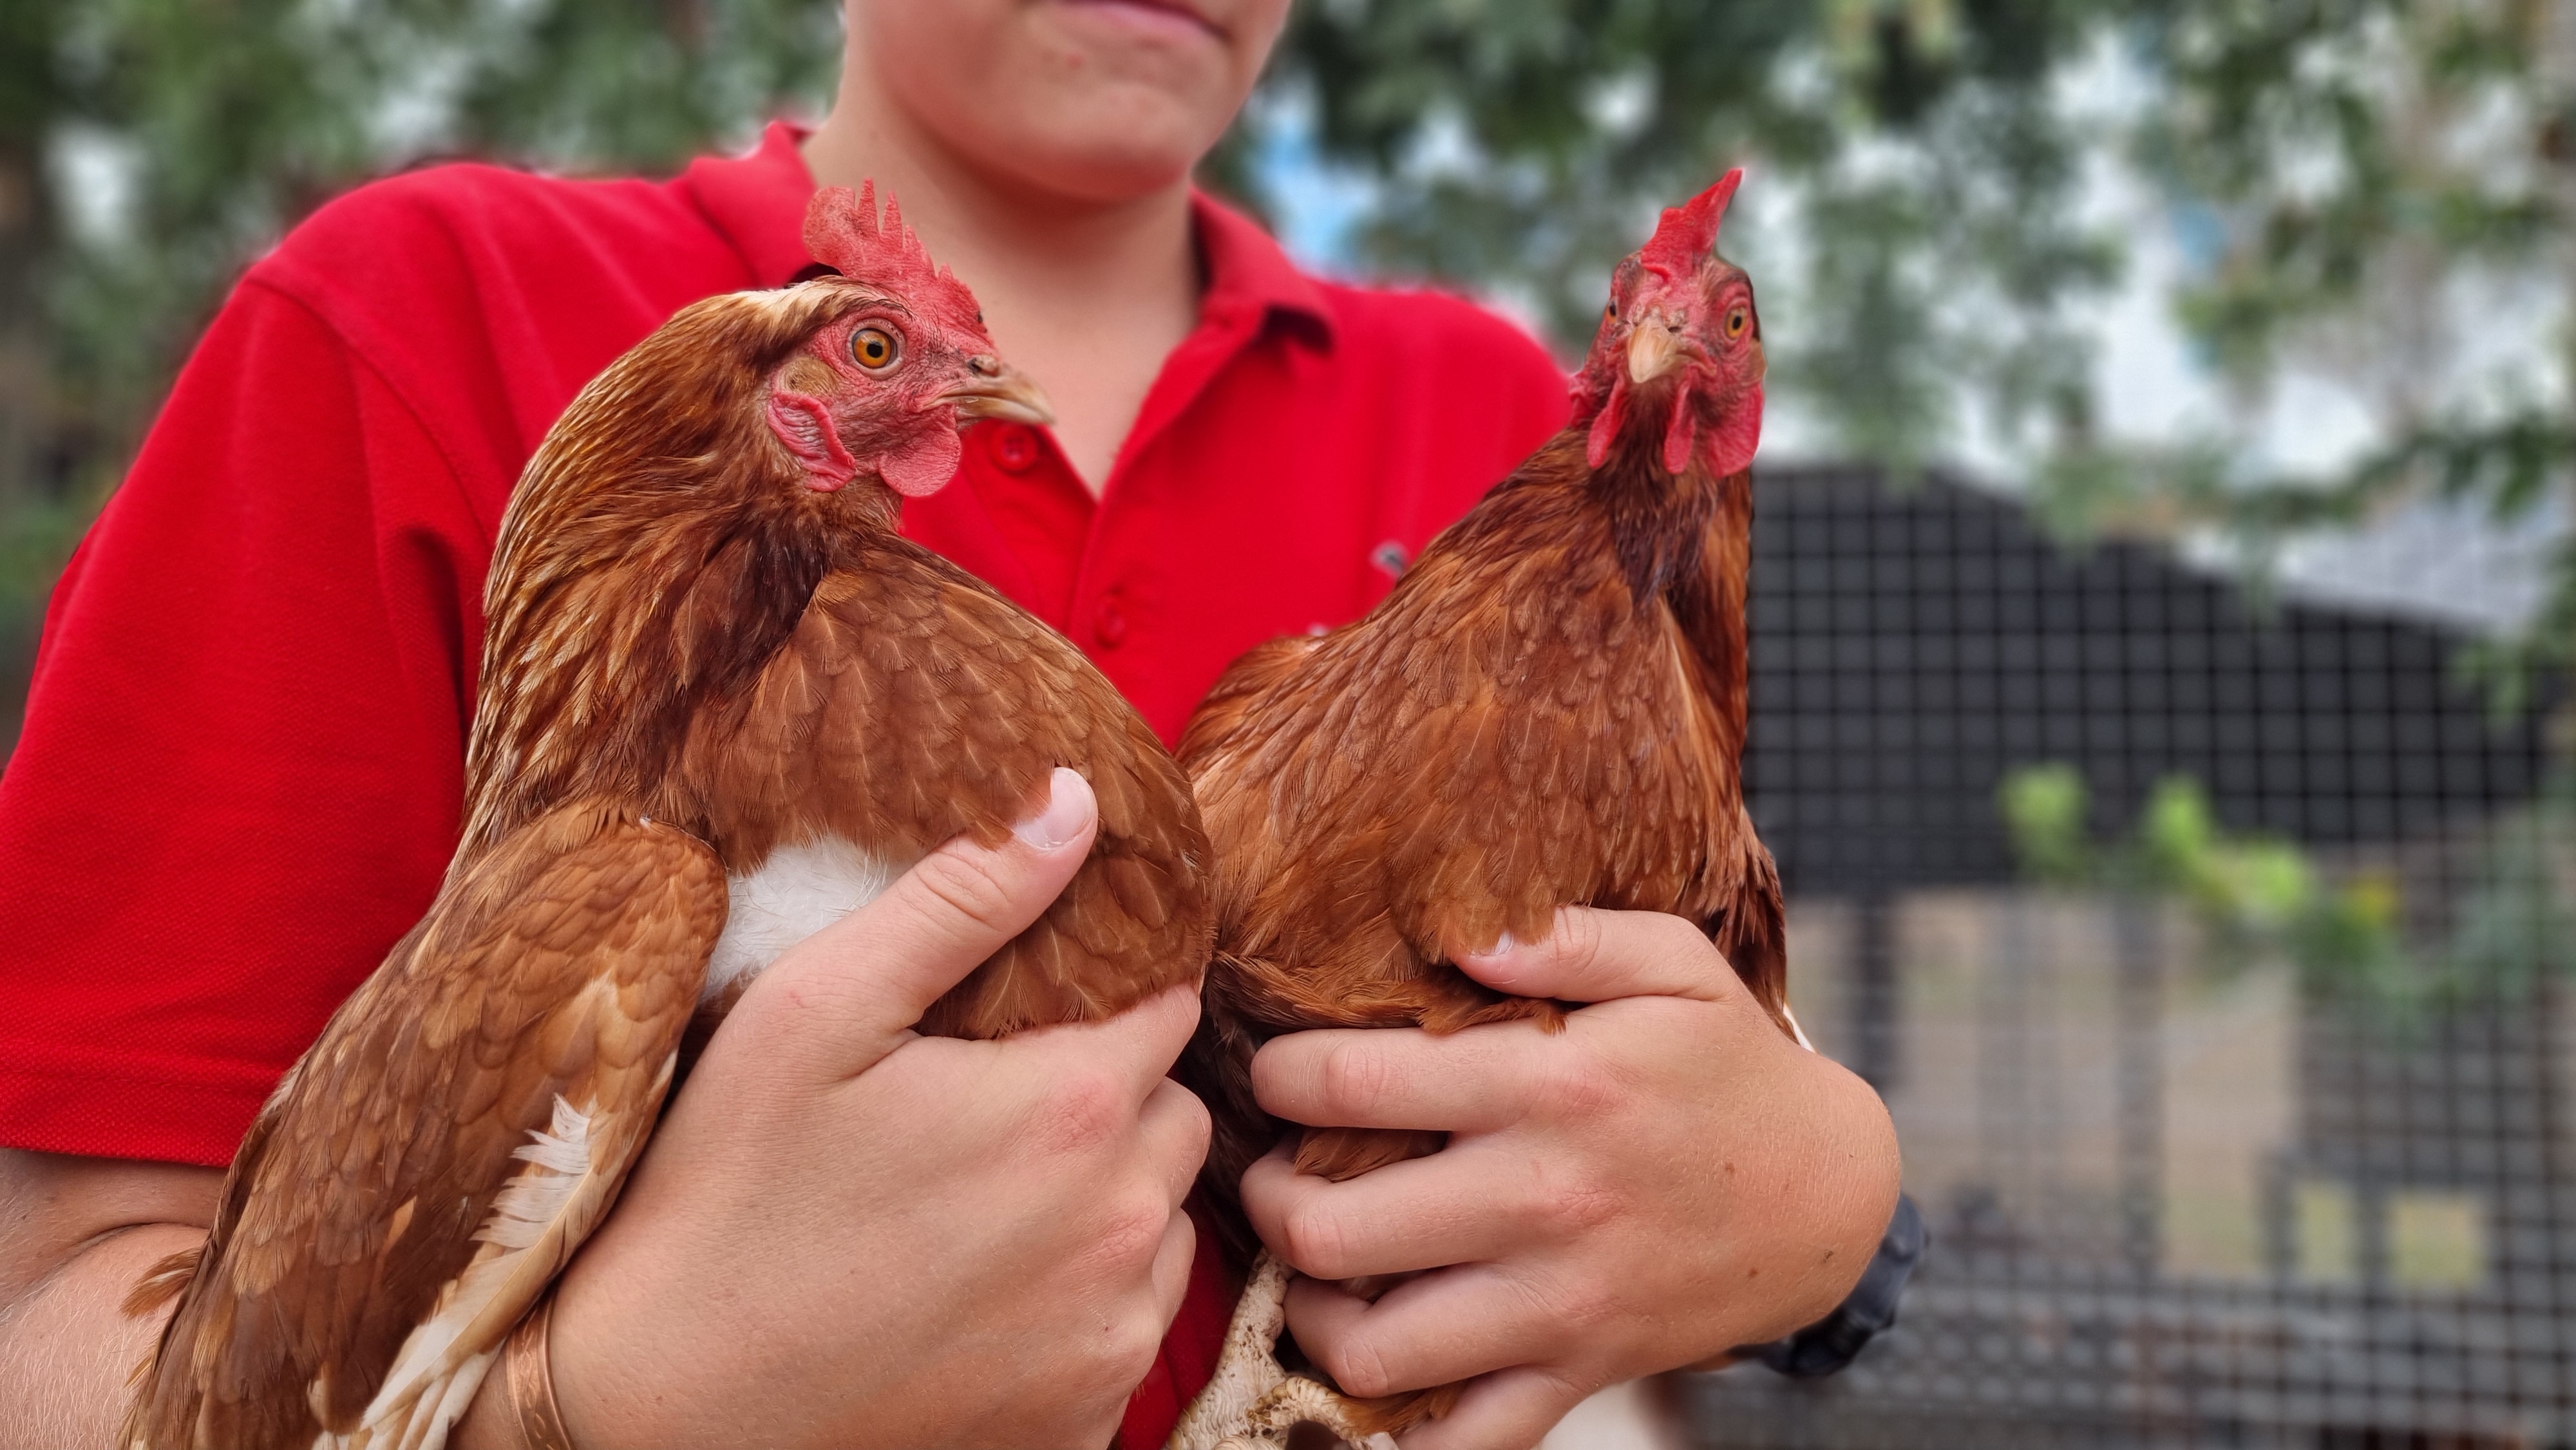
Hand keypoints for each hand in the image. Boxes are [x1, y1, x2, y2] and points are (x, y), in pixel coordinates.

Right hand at [521, 769, 1209, 1449]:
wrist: (663, 1409)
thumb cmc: (726, 1197)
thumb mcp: (818, 1011)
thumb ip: (964, 898)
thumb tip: (1076, 802)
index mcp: (1072, 1110)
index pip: (1170, 1008)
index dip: (1109, 997)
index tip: (1036, 1012)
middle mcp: (1121, 1226)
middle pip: (1176, 1116)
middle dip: (1110, 1098)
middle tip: (990, 1110)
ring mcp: (1112, 1337)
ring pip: (1163, 1224)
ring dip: (1104, 1202)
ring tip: (979, 1205)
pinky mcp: (1087, 1422)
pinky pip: (1128, 1326)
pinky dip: (1081, 1303)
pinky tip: (979, 1294)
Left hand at [1241, 906, 1898, 1449]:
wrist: (1828, 1200)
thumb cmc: (1727, 1067)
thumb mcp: (1676, 965)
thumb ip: (1568, 933)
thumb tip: (1459, 931)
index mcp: (1553, 1086)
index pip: (1352, 1086)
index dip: (1280, 1075)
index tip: (1275, 1070)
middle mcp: (1544, 1202)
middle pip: (1331, 1229)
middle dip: (1268, 1198)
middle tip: (1271, 1171)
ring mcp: (1558, 1305)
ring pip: (1372, 1349)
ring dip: (1311, 1312)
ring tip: (1314, 1267)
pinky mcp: (1579, 1375)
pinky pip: (1464, 1440)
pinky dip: (1396, 1428)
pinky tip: (1374, 1365)